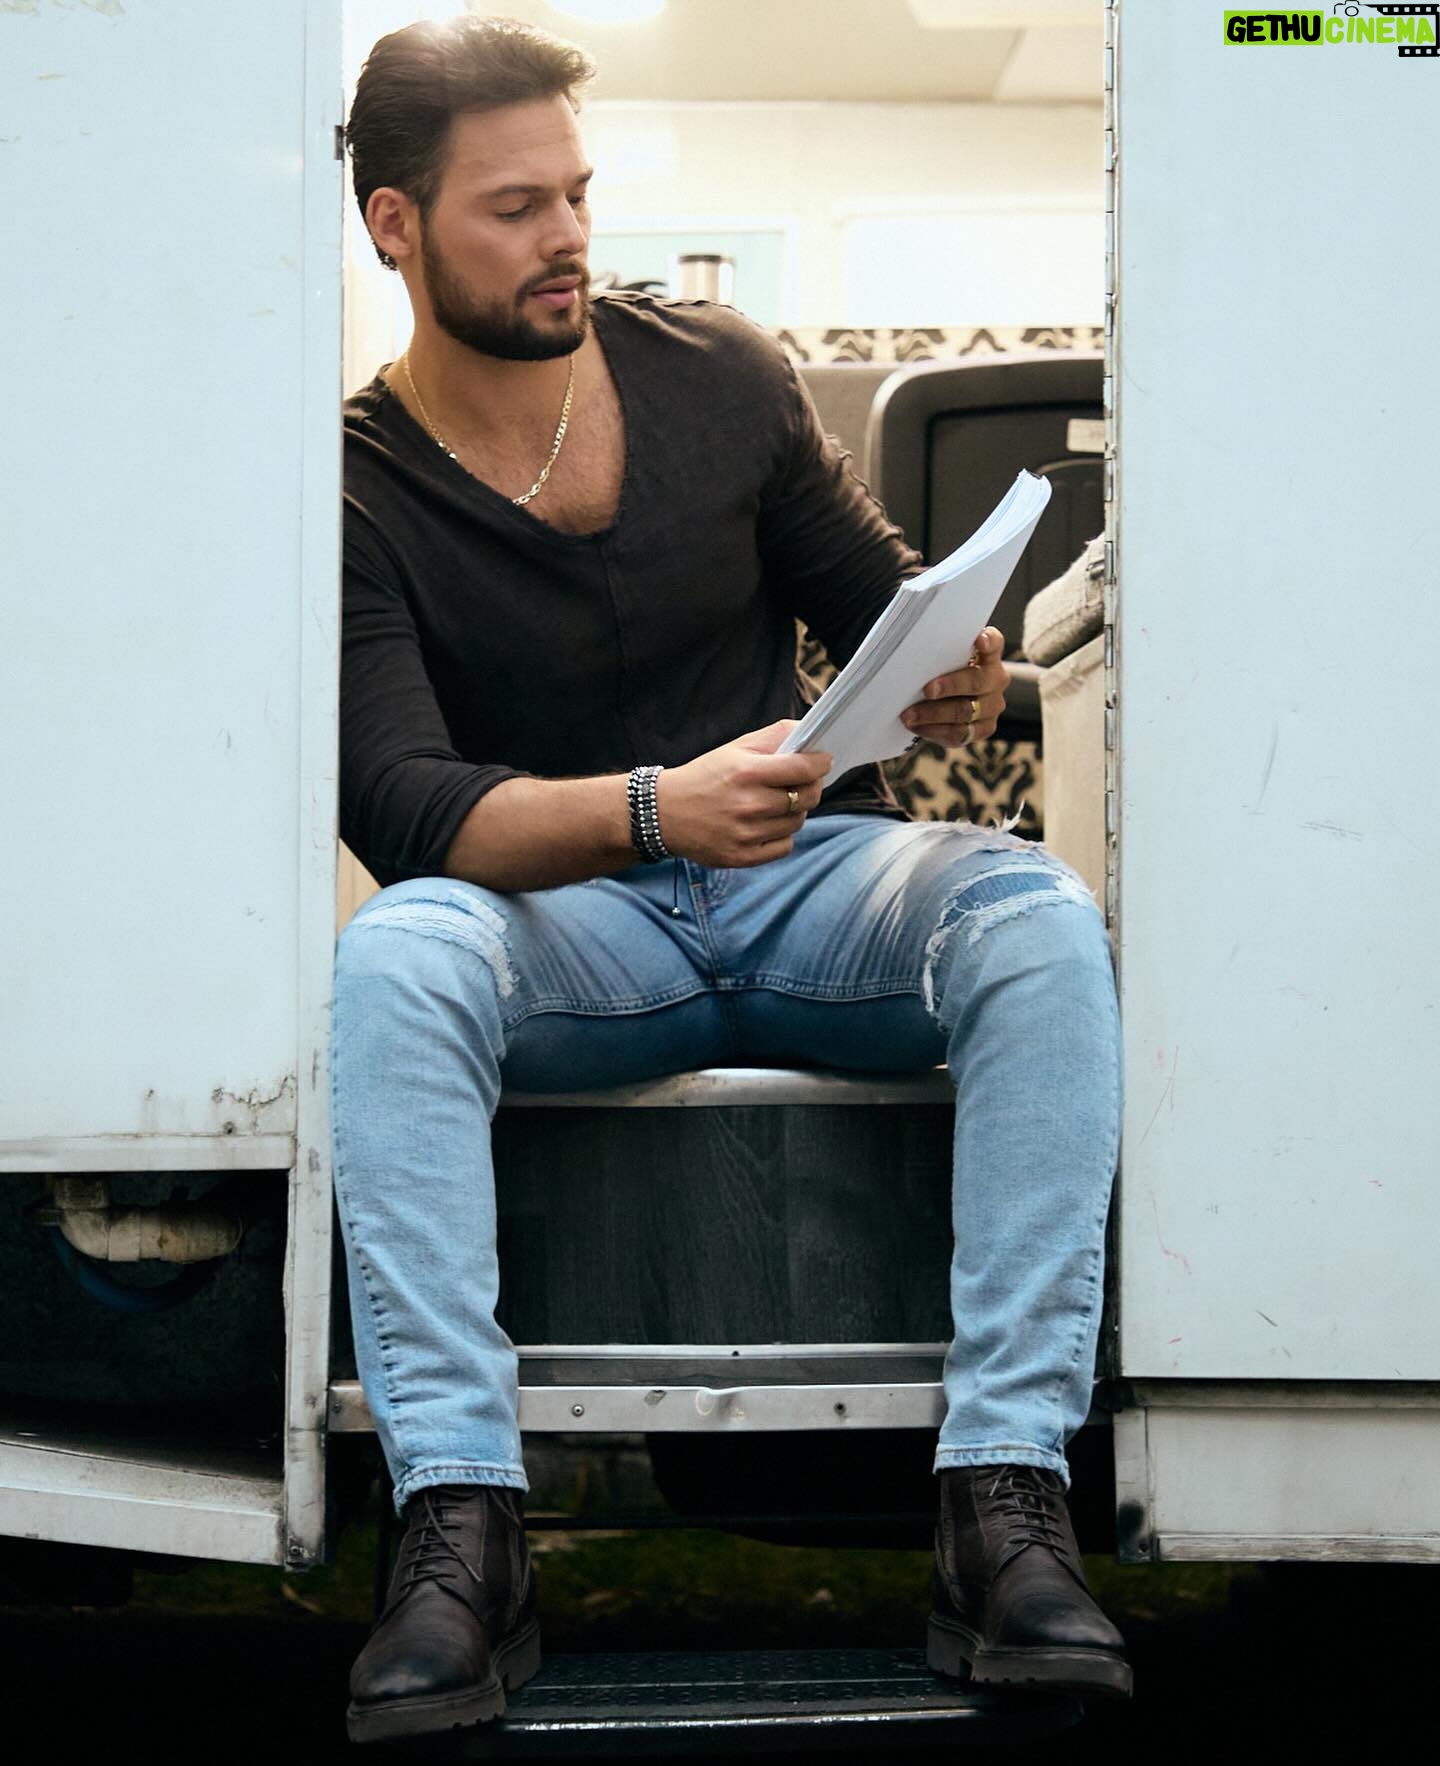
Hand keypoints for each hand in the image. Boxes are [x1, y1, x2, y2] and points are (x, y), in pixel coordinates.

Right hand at [657, 720, 831, 867]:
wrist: (664, 814)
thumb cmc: (705, 776)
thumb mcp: (735, 749)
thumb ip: (773, 737)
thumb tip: (809, 733)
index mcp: (746, 773)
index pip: (803, 769)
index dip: (820, 763)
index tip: (823, 760)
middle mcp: (748, 805)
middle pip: (807, 797)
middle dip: (811, 786)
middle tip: (802, 782)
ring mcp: (746, 834)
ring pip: (798, 822)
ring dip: (794, 811)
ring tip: (775, 802)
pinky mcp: (743, 857)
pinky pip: (785, 845)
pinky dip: (782, 834)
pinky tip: (766, 824)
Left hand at [900, 626, 1010, 746]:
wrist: (957, 698)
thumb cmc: (945, 671)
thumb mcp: (945, 658)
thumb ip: (937, 654)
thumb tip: (909, 658)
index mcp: (988, 656)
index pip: (994, 643)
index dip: (988, 642)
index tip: (979, 641)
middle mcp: (996, 679)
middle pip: (977, 682)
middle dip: (950, 686)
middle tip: (927, 690)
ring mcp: (993, 706)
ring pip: (965, 712)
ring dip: (934, 714)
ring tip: (909, 715)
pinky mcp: (984, 728)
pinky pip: (959, 734)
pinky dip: (935, 731)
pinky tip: (918, 727)